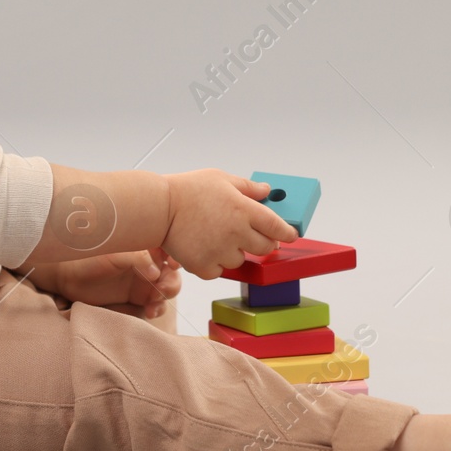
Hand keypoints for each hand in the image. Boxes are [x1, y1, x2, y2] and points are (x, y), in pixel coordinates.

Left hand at [46, 248, 181, 318]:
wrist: (67, 276)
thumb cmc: (89, 258)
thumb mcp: (114, 253)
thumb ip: (138, 258)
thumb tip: (157, 273)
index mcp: (146, 246)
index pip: (171, 249)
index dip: (177, 256)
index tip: (174, 264)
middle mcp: (148, 263)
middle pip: (173, 273)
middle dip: (172, 282)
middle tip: (162, 290)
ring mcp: (143, 282)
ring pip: (167, 290)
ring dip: (166, 297)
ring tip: (153, 304)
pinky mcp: (137, 300)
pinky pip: (155, 305)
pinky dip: (157, 309)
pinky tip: (149, 311)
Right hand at [163, 168, 297, 279]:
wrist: (159, 208)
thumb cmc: (188, 190)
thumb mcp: (221, 179)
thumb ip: (247, 187)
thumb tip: (266, 190)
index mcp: (243, 209)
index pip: (277, 226)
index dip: (287, 232)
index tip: (291, 235)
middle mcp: (236, 232)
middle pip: (265, 248)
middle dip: (263, 242)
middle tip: (250, 235)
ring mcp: (220, 251)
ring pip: (240, 260)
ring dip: (235, 252)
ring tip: (217, 237)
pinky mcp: (204, 266)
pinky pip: (219, 271)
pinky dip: (215, 264)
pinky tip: (205, 248)